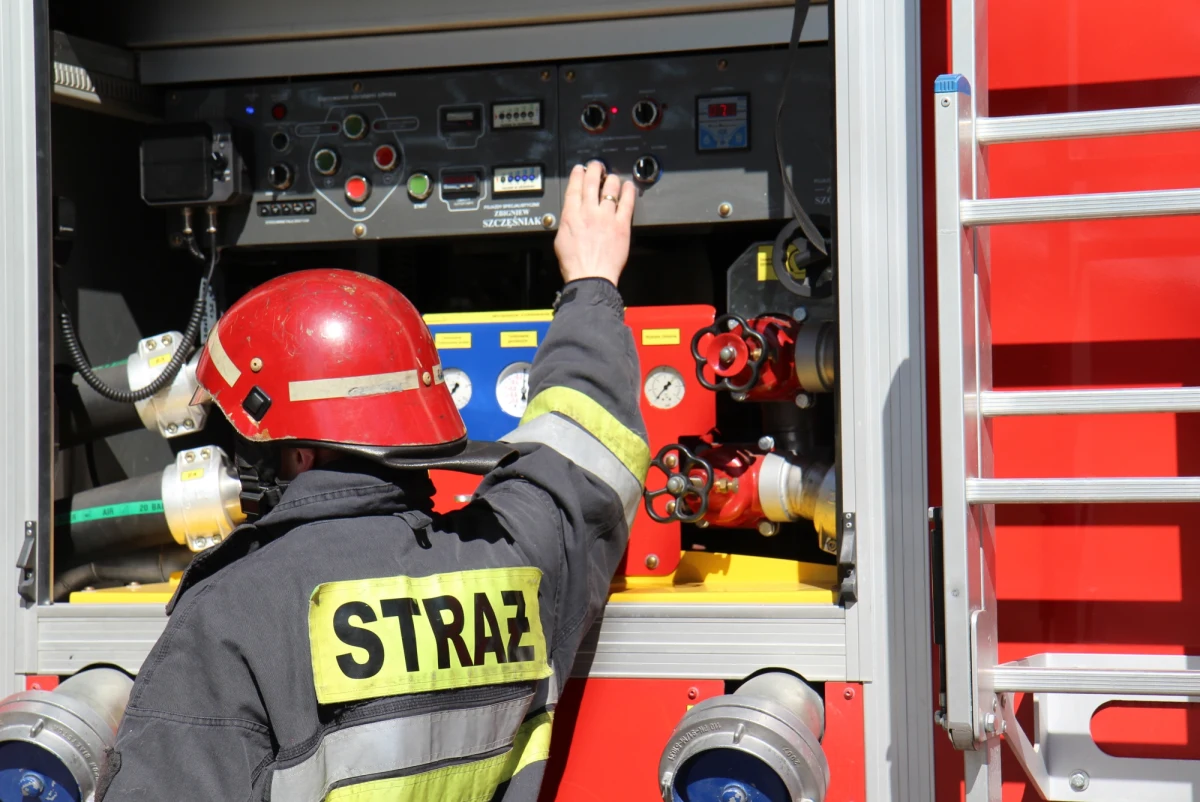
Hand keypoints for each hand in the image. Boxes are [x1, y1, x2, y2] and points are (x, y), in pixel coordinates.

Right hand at [554, 161, 635, 286]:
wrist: (590, 276)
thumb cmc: (575, 264)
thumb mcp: (561, 240)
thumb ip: (568, 223)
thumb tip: (571, 217)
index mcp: (571, 215)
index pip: (574, 187)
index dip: (577, 175)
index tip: (580, 169)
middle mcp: (589, 212)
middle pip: (592, 183)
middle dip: (595, 170)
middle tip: (597, 165)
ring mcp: (606, 217)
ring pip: (610, 189)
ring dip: (611, 179)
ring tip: (613, 176)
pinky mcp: (621, 225)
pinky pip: (627, 203)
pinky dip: (628, 191)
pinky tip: (629, 186)